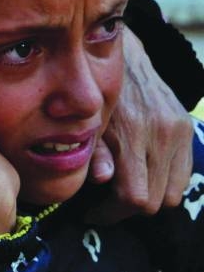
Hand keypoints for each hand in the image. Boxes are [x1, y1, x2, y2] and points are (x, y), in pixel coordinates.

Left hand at [85, 29, 193, 224]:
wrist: (124, 57)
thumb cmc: (94, 94)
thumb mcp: (86, 123)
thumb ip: (95, 152)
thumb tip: (104, 180)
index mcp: (134, 134)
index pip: (134, 196)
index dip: (111, 214)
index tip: (91, 214)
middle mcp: (162, 135)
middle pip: (156, 201)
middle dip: (127, 210)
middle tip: (105, 207)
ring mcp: (179, 132)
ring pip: (174, 193)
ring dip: (150, 199)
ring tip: (123, 192)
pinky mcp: (187, 128)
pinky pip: (184, 173)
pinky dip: (165, 183)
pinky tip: (141, 175)